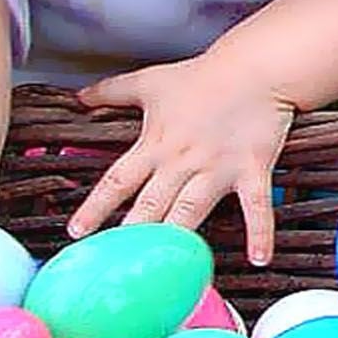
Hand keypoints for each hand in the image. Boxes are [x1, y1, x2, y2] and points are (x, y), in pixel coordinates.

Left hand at [68, 57, 295, 263]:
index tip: (77, 233)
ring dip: (180, 238)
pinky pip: (256, 205)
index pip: (117, 181)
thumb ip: (112, 92)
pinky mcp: (252, 168)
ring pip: (192, 210)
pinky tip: (259, 259)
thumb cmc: (203, 75)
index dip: (96, 208)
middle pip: (151, 205)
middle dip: (132, 234)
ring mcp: (218, 168)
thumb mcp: (150, 81)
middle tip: (118, 264)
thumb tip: (79, 96)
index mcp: (156, 144)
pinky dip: (260, 232)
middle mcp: (182, 161)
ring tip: (171, 270)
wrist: (255, 67)